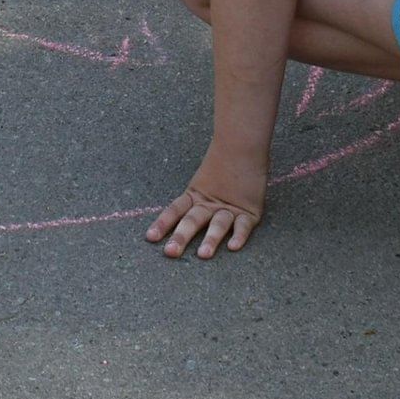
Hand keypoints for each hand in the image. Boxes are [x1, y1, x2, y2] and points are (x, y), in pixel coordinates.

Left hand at [146, 146, 266, 259]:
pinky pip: (243, 225)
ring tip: (203, 254)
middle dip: (181, 236)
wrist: (244, 143)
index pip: (175, 210)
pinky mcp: (250, 211)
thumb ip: (196, 195)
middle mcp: (210, 203)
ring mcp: (229, 208)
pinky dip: (239, 235)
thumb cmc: (224, 160)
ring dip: (211, 239)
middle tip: (171, 252)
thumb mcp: (203, 179)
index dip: (163, 223)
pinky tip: (233, 246)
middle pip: (193, 220)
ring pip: (218, 224)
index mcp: (196, 195)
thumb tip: (178, 212)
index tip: (149, 238)